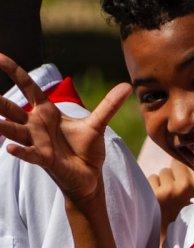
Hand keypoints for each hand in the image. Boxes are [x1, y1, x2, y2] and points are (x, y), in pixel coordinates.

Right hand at [0, 55, 127, 207]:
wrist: (89, 175)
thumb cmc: (86, 149)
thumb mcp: (98, 124)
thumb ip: (109, 105)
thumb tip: (127, 85)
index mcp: (47, 112)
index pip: (29, 88)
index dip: (15, 72)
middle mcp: (36, 125)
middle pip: (12, 108)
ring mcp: (37, 142)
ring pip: (14, 130)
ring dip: (3, 125)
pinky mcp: (44, 159)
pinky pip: (29, 154)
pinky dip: (20, 151)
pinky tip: (9, 148)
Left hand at [149, 159, 193, 226]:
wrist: (164, 230)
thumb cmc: (178, 207)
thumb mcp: (192, 193)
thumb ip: (192, 175)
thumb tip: (181, 156)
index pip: (190, 163)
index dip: (186, 170)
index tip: (185, 181)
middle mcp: (188, 187)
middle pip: (175, 164)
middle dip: (173, 174)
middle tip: (174, 190)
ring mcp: (171, 190)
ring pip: (163, 171)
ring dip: (162, 181)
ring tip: (165, 195)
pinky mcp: (156, 193)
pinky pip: (152, 178)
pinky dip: (152, 186)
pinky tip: (156, 197)